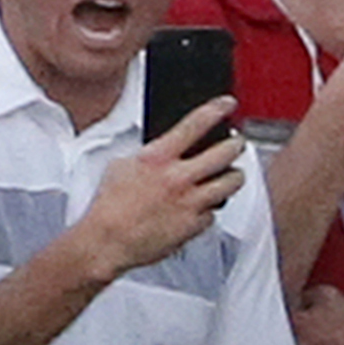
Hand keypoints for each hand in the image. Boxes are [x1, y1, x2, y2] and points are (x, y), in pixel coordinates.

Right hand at [77, 103, 247, 278]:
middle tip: (235, 143)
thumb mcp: (123, 166)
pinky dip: (211, 208)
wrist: (107, 241)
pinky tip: (203, 205)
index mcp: (158, 158)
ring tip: (230, 174)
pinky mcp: (195, 224)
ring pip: (232, 182)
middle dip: (236, 144)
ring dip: (234, 176)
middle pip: (226, 152)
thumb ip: (151, 155)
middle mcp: (178, 178)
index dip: (216, 109)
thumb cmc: (110, 206)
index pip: (194, 124)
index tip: (227, 103)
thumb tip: (168, 149)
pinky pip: (215, 211)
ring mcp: (190, 202)